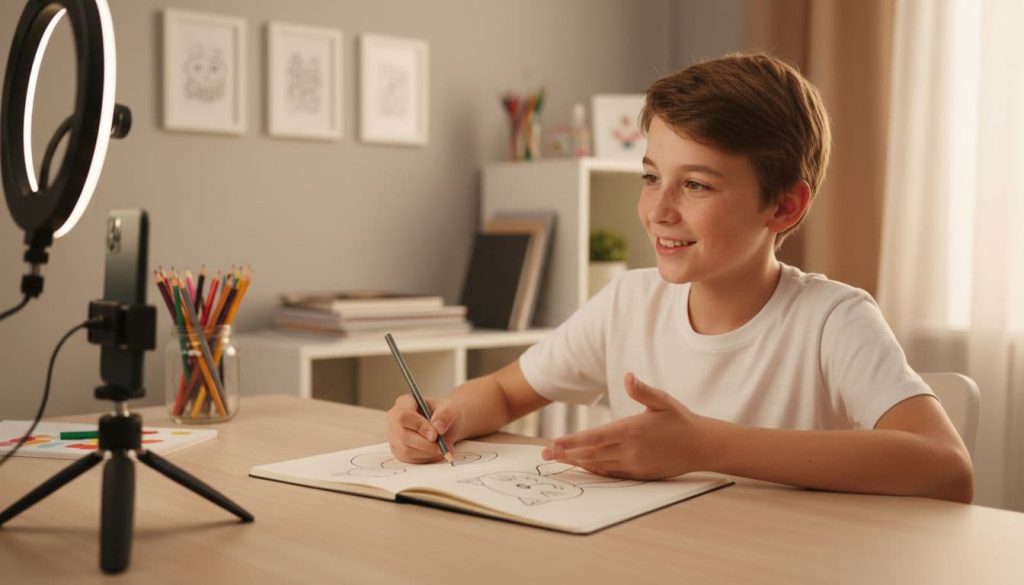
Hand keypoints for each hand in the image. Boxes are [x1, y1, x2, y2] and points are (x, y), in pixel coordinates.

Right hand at [386, 394, 464, 462]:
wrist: (446, 426)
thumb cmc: (445, 414)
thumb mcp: (450, 409)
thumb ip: (446, 414)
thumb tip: (438, 427)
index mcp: (404, 403)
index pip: (403, 415)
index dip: (419, 426)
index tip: (435, 435)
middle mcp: (394, 419)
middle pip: (403, 435)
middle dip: (425, 444)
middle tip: (443, 446)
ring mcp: (395, 436)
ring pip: (406, 450)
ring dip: (427, 453)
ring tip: (443, 448)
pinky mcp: (399, 451)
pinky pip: (410, 459)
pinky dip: (426, 458)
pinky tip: (436, 453)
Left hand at [540, 373, 708, 478]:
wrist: (701, 446)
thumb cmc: (680, 420)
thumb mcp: (663, 400)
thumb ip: (643, 390)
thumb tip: (628, 376)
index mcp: (632, 430)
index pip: (595, 437)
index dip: (572, 442)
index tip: (554, 443)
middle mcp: (630, 450)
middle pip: (591, 454)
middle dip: (566, 454)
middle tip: (545, 455)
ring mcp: (634, 464)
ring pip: (598, 466)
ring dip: (577, 463)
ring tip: (557, 460)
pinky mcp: (639, 474)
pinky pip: (611, 474)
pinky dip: (594, 471)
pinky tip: (583, 466)